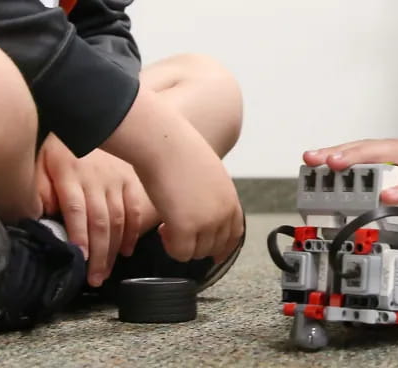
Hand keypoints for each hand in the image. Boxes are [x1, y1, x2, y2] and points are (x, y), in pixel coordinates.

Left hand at [36, 134, 157, 286]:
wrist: (89, 116)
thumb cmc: (57, 144)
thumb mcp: (38, 160)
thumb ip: (37, 189)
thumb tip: (37, 216)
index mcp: (70, 174)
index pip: (76, 210)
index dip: (79, 236)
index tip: (79, 259)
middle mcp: (96, 178)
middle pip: (100, 221)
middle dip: (97, 254)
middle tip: (93, 279)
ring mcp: (116, 179)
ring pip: (118, 218)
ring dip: (113, 249)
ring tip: (105, 272)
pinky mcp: (129, 178)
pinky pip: (135, 208)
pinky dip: (133, 231)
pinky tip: (126, 249)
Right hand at [102, 88, 242, 264]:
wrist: (164, 143)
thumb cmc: (179, 152)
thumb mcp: (207, 175)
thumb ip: (211, 196)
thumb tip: (201, 210)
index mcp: (230, 198)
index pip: (234, 234)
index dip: (223, 247)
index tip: (213, 254)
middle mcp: (223, 212)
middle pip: (215, 247)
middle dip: (196, 244)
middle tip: (177, 230)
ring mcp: (207, 222)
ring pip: (198, 253)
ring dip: (182, 244)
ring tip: (168, 224)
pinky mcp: (186, 228)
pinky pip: (181, 253)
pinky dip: (171, 247)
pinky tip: (163, 227)